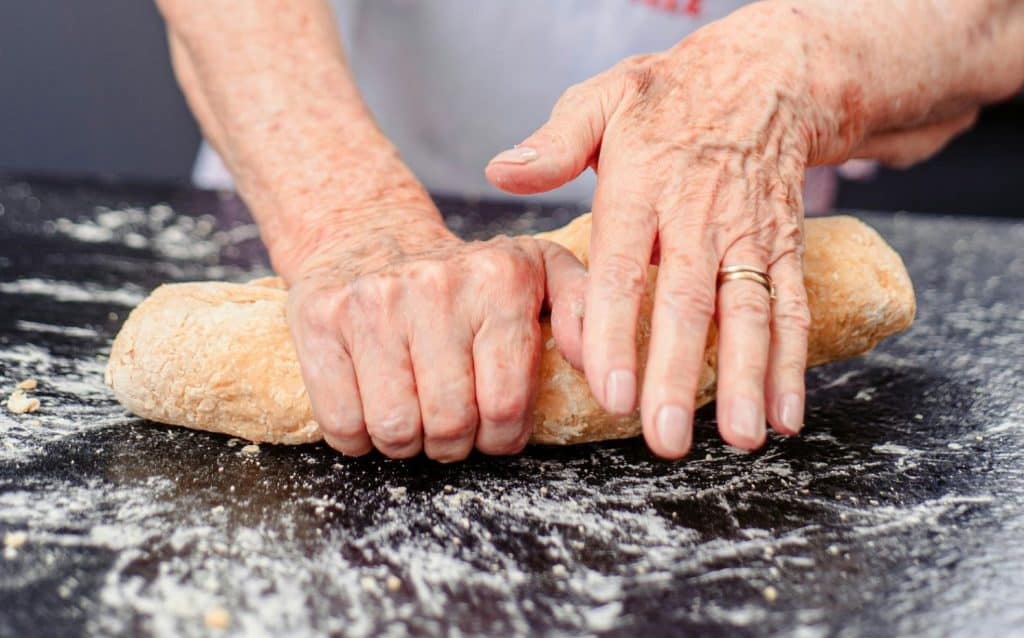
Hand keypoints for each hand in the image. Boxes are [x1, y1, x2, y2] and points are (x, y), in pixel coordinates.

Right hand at [285, 207, 585, 461]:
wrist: (367, 234)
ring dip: (408, 443)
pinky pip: (342, 425)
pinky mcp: (319, 320)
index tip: (494, 426)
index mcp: (500, 279)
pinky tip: (373, 408)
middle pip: (450, 425)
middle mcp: (435, 285)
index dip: (501, 436)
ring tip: (415, 414)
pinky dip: (359, 439)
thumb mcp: (538, 273)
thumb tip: (608, 375)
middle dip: (455, 442)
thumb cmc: (464, 276)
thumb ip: (582, 312)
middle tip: (451, 424)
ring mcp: (372, 302)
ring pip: (395, 431)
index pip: (506, 406)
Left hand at [487, 4, 866, 457]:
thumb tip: (500, 172)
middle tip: (664, 440)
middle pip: (686, 305)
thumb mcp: (603, 99)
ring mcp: (747, 237)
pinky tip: (785, 416)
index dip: (614, 332)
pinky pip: (791, 308)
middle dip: (676, 376)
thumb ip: (554, 143)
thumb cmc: (667, 98)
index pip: (621, 269)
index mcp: (642, 188)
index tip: (610, 392)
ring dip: (745, 381)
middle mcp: (698, 218)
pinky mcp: (783, 248)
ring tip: (738, 441)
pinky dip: (791, 364)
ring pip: (748, 315)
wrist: (765, 77)